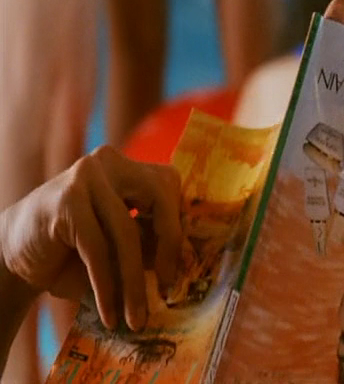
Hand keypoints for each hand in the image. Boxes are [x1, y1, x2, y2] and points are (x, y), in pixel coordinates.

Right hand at [0, 146, 181, 331]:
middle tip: (168, 289)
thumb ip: (151, 243)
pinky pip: (98, 248)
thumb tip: (187, 263)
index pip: (170, 187)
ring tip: (136, 318)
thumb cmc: (76, 251)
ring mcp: (87, 177)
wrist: (13, 253)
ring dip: (134, 282)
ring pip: (127, 230)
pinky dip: (106, 286)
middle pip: (159, 198)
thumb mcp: (121, 246)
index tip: (185, 267)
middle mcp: (111, 162)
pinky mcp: (66, 200)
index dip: (181, 225)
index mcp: (130, 167)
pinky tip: (110, 313)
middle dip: (169, 246)